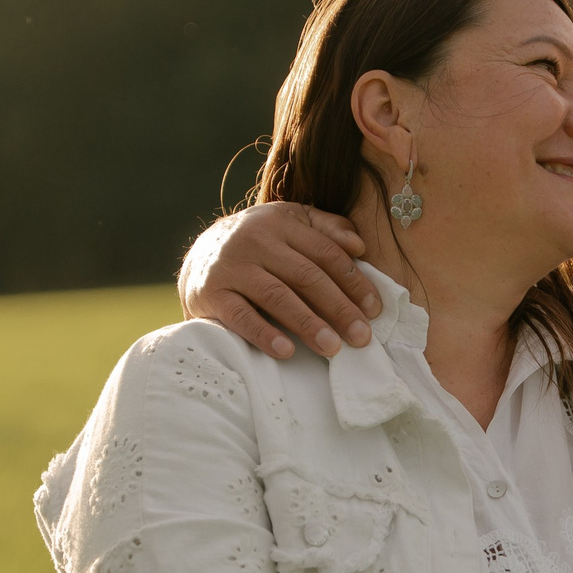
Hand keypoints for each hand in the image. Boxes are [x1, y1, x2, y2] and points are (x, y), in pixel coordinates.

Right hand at [179, 202, 382, 358]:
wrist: (198, 258)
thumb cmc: (258, 245)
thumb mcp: (289, 224)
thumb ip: (325, 228)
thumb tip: (359, 245)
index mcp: (280, 221)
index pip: (325, 252)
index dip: (353, 281)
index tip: (374, 310)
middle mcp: (254, 240)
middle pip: (305, 275)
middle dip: (338, 308)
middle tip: (361, 337)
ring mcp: (231, 267)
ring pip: (277, 296)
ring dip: (308, 324)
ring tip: (333, 348)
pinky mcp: (210, 294)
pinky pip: (241, 316)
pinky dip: (264, 334)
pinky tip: (286, 351)